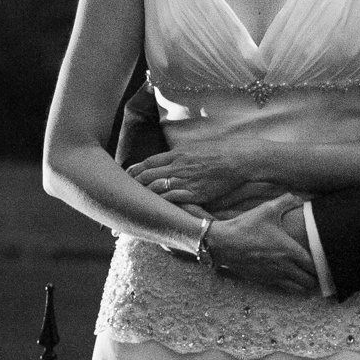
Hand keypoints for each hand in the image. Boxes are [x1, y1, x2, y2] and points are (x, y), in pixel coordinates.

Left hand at [129, 146, 257, 213]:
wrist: (239, 159)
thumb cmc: (221, 153)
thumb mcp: (196, 149)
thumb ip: (182, 156)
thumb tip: (172, 160)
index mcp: (177, 154)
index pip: (148, 162)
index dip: (134, 170)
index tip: (125, 177)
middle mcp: (176, 166)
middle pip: (146, 175)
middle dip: (132, 185)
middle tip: (120, 194)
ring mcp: (184, 179)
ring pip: (154, 187)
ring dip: (142, 196)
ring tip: (131, 205)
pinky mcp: (193, 192)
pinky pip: (170, 199)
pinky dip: (159, 204)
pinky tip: (152, 209)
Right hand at [207, 196, 318, 293]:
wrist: (222, 243)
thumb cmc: (246, 226)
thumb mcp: (267, 209)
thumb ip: (286, 201)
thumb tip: (298, 197)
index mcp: (289, 250)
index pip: (314, 265)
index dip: (321, 264)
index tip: (323, 260)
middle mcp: (284, 267)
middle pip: (309, 281)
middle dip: (314, 276)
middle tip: (315, 269)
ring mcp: (274, 276)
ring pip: (298, 288)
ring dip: (303, 283)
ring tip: (305, 275)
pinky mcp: (263, 281)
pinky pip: (284, 289)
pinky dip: (290, 286)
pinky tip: (289, 277)